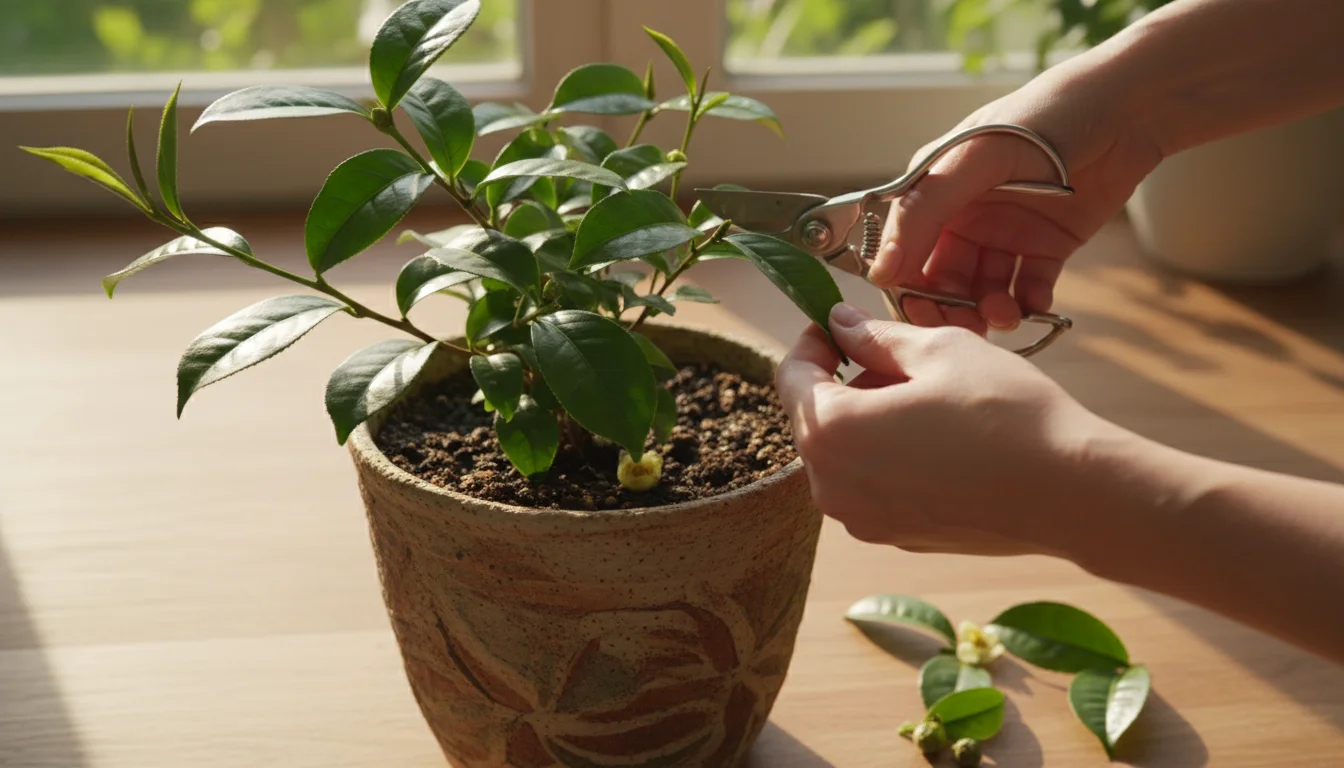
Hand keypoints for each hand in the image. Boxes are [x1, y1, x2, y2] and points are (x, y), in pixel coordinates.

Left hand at [776, 303, 1105, 556]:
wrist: (1071, 494)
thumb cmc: (1006, 414)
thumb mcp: (938, 350)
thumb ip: (874, 336)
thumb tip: (838, 323)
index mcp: (831, 432)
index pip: (792, 376)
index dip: (813, 342)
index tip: (840, 325)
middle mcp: (831, 486)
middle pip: (815, 418)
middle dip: (844, 382)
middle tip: (900, 358)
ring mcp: (861, 520)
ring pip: (843, 453)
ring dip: (868, 420)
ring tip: (929, 399)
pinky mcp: (893, 538)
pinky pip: (871, 485)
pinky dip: (888, 457)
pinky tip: (940, 442)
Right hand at [869, 62, 1163, 333]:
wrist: (1127, 107)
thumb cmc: (1044, 116)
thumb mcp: (974, 158)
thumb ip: (924, 212)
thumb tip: (880, 272)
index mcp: (934, 193)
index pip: (903, 254)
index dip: (906, 289)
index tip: (920, 316)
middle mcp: (963, 217)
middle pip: (940, 281)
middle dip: (948, 310)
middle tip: (965, 329)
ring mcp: (1004, 234)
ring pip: (982, 291)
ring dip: (989, 311)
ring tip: (1007, 316)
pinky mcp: (1045, 247)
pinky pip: (1027, 289)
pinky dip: (1028, 304)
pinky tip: (1036, 304)